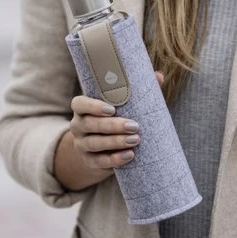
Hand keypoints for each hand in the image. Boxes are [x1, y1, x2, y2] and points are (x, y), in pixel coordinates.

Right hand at [54, 71, 163, 189]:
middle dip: (113, 126)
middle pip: (90, 124)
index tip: (112, 109)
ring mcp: (81, 144)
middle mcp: (78, 125)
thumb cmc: (116, 118)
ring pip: (94, 143)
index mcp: (83, 108)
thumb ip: (137, 91)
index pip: (79, 104)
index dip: (93, 106)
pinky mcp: (89, 161)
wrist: (101, 150)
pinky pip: (99, 162)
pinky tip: (129, 155)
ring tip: (135, 140)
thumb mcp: (122, 106)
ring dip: (115, 142)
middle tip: (134, 126)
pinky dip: (115, 159)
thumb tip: (158, 75)